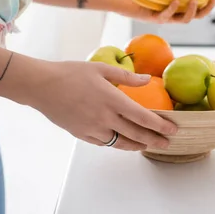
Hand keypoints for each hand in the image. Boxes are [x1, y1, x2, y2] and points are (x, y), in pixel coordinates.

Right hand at [28, 61, 176, 150]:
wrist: (42, 86)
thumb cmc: (71, 73)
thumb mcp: (100, 68)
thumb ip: (126, 77)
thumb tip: (147, 79)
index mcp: (112, 99)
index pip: (143, 117)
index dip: (160, 125)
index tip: (173, 129)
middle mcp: (105, 117)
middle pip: (136, 134)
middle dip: (154, 139)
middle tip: (167, 143)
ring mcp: (93, 129)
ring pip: (121, 143)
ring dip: (137, 145)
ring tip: (148, 145)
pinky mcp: (82, 134)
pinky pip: (105, 143)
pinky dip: (117, 143)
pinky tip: (123, 141)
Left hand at [119, 0, 214, 24]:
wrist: (123, 0)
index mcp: (179, 9)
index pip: (201, 8)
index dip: (213, 3)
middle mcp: (174, 16)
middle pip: (197, 16)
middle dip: (208, 8)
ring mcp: (164, 18)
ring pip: (183, 20)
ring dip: (192, 11)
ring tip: (196, 0)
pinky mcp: (152, 18)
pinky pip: (164, 16)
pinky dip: (171, 9)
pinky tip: (176, 0)